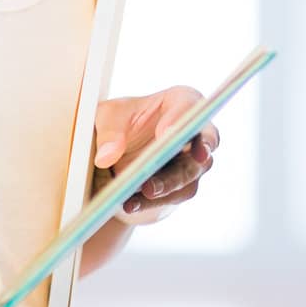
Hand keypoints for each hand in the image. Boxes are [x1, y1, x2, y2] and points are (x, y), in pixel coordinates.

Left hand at [92, 87, 219, 225]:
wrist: (120, 152)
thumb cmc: (121, 122)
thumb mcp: (107, 116)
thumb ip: (108, 132)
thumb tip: (106, 157)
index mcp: (182, 102)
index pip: (191, 107)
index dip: (181, 121)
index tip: (166, 134)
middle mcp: (195, 133)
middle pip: (198, 149)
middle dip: (178, 165)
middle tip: (158, 174)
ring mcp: (193, 162)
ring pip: (188, 178)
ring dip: (165, 188)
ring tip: (140, 193)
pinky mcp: (183, 186)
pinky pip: (173, 196)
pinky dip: (151, 203)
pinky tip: (130, 204)